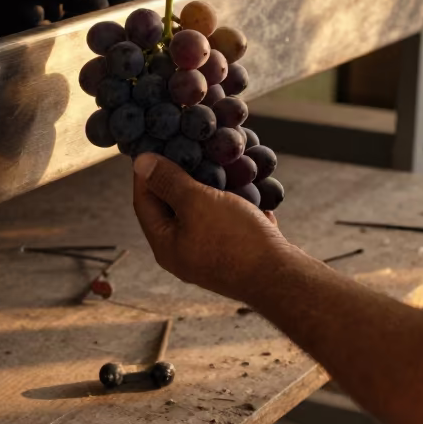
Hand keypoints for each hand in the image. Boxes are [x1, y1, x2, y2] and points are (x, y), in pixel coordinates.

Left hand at [133, 153, 290, 302]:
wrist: (282, 277)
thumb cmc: (235, 241)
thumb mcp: (197, 203)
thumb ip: (169, 182)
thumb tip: (141, 163)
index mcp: (165, 245)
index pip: (144, 201)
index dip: (146, 172)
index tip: (155, 145)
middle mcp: (183, 253)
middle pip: (173, 207)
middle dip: (181, 176)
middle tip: (189, 149)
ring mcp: (210, 254)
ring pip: (203, 212)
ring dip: (209, 186)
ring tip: (217, 161)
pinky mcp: (236, 253)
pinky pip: (227, 221)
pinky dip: (232, 201)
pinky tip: (243, 184)